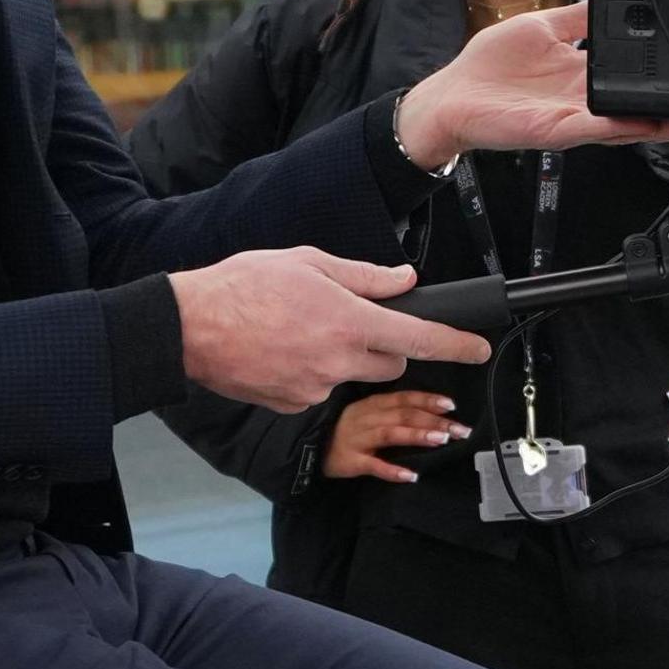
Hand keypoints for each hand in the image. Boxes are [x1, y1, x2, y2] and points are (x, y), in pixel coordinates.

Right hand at [171, 248, 493, 412]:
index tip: (478, 347)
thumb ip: (364, 275)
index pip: (419, 338)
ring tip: (298, 330)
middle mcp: (339, 361)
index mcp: (349, 321)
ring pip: (353, 376)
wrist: (190, 328)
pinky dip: (312, 372)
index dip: (456, 344)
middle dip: (385, 345)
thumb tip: (403, 279)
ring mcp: (317, 389)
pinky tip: (282, 351)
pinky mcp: (295, 406)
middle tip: (350, 320)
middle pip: (390, 363)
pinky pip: (320, 390)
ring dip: (342, 357)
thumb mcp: (308, 262)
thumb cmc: (243, 287)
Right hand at [323, 390, 471, 482]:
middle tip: (460, 429)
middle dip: (434, 420)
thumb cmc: (345, 432)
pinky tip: (410, 475)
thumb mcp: (367, 414)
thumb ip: (392, 413)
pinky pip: (373, 465)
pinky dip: (392, 470)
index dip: (428, 400)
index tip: (452, 405)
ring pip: (391, 433)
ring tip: (441, 440)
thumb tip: (430, 416)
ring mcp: (358, 438)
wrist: (309, 449)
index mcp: (373, 404)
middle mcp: (367, 417)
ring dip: (417, 435)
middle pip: (403, 415)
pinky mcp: (350, 461)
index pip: (404, 398)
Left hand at [394, 3, 668, 170]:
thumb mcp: (544, 27)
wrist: (450, 98)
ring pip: (633, 123)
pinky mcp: (556, 129)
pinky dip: (623, 125)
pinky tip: (650, 122)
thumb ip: (580, 16)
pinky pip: (596, 128)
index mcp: (586, 74)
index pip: (639, 75)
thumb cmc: (489, 67)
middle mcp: (587, 99)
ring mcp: (575, 117)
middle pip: (648, 106)